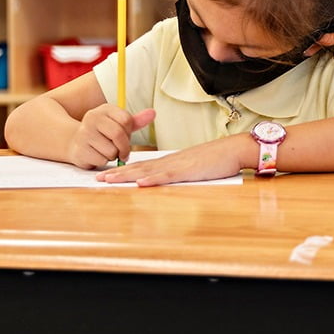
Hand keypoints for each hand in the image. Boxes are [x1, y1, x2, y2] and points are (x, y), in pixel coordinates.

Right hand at [67, 106, 157, 168]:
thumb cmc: (102, 133)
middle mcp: (92, 118)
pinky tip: (97, 155)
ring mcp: (84, 134)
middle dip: (124, 147)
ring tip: (106, 150)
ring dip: (113, 155)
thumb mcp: (118, 124)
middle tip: (123, 152)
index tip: (125, 136)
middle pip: (118, 134)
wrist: (73, 141)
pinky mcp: (80, 150)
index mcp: (104, 109)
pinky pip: (101, 160)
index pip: (126, 120)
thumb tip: (153, 113)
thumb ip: (135, 121)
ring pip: (111, 150)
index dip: (129, 132)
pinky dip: (103, 161)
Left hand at [96, 134, 251, 185]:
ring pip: (148, 171)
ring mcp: (179, 165)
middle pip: (139, 168)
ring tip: (110, 180)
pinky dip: (153, 180)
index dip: (124, 171)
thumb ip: (181, 173)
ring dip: (127, 176)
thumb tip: (169, 180)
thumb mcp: (194, 167)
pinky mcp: (189, 171)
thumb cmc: (218, 159)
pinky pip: (168, 176)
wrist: (234, 149)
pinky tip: (140, 184)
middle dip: (118, 173)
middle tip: (98, 179)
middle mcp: (171, 161)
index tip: (108, 176)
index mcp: (172, 162)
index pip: (143, 167)